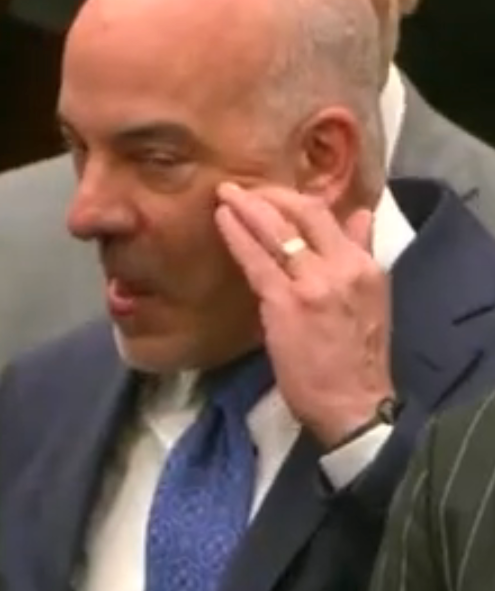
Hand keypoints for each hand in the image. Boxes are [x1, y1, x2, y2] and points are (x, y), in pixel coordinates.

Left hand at [214, 181, 392, 444]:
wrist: (353, 402)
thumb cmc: (355, 358)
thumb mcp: (369, 298)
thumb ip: (361, 253)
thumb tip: (361, 215)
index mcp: (364, 265)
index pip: (328, 216)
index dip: (294, 199)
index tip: (270, 193)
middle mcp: (342, 267)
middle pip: (303, 214)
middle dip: (268, 196)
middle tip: (239, 188)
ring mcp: (314, 284)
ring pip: (278, 232)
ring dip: (248, 208)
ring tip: (224, 195)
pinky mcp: (286, 305)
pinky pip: (258, 261)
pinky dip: (238, 237)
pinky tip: (222, 222)